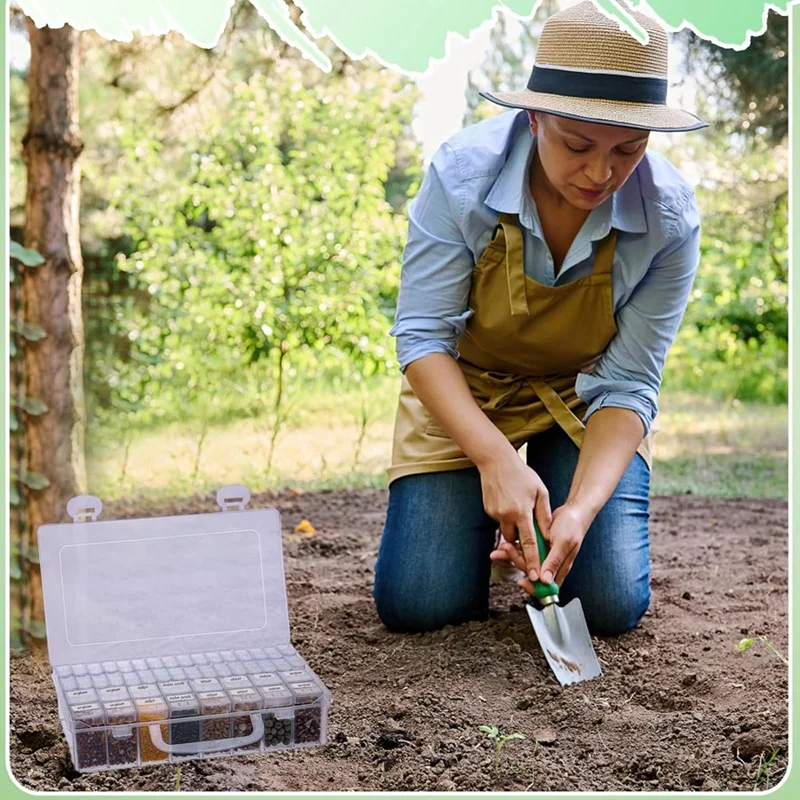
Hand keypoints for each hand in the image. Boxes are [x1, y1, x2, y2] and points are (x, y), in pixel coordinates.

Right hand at [479, 448, 551, 581]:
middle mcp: (506, 516)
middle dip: (522, 542)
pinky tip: (509, 501)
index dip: (533, 561)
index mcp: (522, 512)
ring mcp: (495, 513)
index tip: (536, 576)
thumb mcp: (540, 493)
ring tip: (519, 510)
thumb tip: (548, 536)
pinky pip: (500, 521)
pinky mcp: (488, 510)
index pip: (529, 544)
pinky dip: (506, 517)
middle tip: (529, 535)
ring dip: (514, 529)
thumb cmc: (522, 475)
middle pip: (515, 541)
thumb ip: (544, 516)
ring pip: (506, 531)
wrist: (496, 461)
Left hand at [489, 502, 593, 595]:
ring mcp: (544, 555)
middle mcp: (550, 564)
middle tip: (507, 551)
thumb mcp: (563, 543)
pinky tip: (507, 543)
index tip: (522, 581)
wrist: (573, 511)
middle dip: (517, 563)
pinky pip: (524, 551)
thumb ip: (554, 561)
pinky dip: (515, 547)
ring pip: (525, 562)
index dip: (533, 588)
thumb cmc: (573, 526)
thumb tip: (545, 580)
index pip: (546, 588)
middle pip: (531, 573)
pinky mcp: (538, 546)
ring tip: (502, 548)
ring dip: (513, 555)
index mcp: (559, 568)